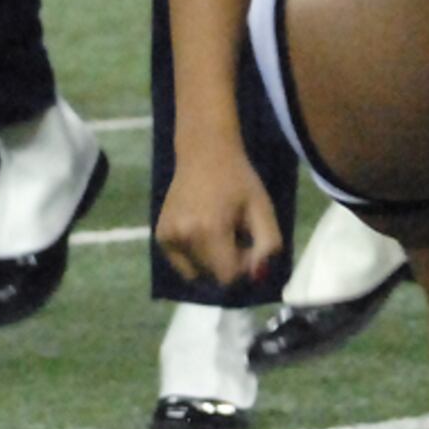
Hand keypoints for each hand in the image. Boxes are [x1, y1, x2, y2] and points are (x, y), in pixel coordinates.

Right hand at [155, 146, 284, 291]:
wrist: (204, 152)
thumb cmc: (238, 179)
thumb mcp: (263, 208)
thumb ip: (268, 244)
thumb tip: (258, 276)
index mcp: (210, 229)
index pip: (228, 276)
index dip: (244, 266)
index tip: (249, 244)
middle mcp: (184, 236)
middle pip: (212, 276)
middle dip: (228, 263)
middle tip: (235, 234)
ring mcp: (168, 237)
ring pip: (197, 273)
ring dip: (211, 261)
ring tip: (218, 231)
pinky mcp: (160, 236)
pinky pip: (181, 264)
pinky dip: (194, 257)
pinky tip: (201, 231)